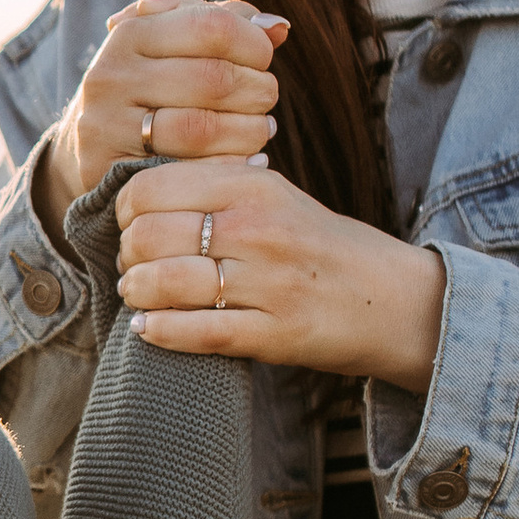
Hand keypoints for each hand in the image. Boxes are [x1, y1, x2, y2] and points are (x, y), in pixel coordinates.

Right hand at [40, 0, 285, 238]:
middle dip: (257, 90)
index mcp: (131, 33)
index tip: (262, 61)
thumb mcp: (177, 47)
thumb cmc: (154, 89)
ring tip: (259, 129)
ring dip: (249, 131)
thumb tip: (278, 27)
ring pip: (202, 128)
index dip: (253, 44)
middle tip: (265, 99)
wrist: (92, 148)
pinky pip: (188, 172)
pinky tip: (243, 160)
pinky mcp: (110, 172)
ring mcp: (106, 126)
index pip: (211, 26)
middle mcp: (110, 75)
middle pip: (213, 78)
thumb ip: (227, 26)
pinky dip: (227, 166)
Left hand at [115, 158, 445, 387]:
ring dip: (137, 293)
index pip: (151, 188)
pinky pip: (198, 331)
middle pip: (149, 236)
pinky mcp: (275, 333)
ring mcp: (268, 283)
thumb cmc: (319, 246)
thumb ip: (215, 185)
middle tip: (132, 266)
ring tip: (138, 295)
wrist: (392, 299)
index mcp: (253, 186)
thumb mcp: (274, 196)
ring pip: (166, 283)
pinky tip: (147, 328)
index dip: (125, 212)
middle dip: (127, 255)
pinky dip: (160, 331)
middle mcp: (259, 229)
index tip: (130, 226)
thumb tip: (140, 185)